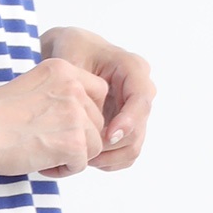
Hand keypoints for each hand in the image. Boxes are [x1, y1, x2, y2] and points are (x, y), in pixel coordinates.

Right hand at [0, 57, 109, 177]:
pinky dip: (63, 170)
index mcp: (63, 70)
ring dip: (72, 156)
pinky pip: (82, 163)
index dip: (85, 115)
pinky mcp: (72, 141)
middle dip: (77, 139)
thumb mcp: (32, 89)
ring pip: (94, 144)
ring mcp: (75, 114)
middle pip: (98, 122)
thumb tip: (78, 122)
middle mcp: (74, 87)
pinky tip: (41, 163)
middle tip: (46, 145)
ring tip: (43, 155)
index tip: (62, 127)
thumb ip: (58, 97)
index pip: (98, 93)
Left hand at [38, 26, 155, 171]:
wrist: (71, 54)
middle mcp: (140, 91)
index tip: (105, 137)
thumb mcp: (71, 57)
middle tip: (83, 152)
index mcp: (132, 68)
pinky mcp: (127, 128)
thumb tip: (85, 115)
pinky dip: (107, 162)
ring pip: (133, 147)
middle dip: (111, 147)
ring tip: (81, 156)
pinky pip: (124, 155)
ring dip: (108, 158)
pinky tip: (85, 157)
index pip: (141, 100)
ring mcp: (135, 112)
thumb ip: (79, 83)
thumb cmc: (71, 50)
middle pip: (138, 130)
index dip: (127, 122)